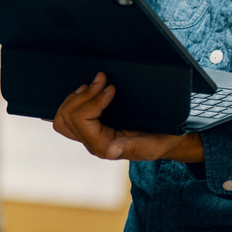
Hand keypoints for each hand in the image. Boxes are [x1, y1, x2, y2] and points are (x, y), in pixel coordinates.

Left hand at [52, 73, 205, 163]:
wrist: (168, 138)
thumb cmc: (161, 140)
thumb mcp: (151, 144)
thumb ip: (131, 148)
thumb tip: (111, 151)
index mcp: (103, 146)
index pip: (82, 121)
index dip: (93, 100)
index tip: (111, 88)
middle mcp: (92, 142)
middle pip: (67, 118)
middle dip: (83, 96)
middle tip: (102, 79)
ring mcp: (88, 135)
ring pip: (63, 118)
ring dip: (75, 97)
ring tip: (93, 84)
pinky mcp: (90, 127)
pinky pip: (69, 116)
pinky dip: (74, 101)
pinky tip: (87, 91)